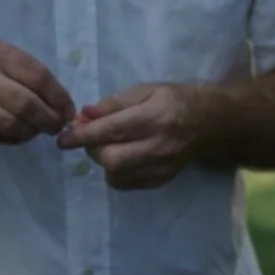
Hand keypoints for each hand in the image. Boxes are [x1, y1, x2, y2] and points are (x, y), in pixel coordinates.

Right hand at [0, 35, 74, 142]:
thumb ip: (18, 68)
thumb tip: (54, 96)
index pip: (37, 77)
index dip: (59, 97)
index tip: (68, 108)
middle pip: (27, 105)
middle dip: (50, 120)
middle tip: (57, 126)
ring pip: (11, 126)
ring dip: (31, 132)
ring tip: (37, 130)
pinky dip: (10, 138)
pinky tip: (15, 133)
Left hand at [53, 83, 217, 189]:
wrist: (210, 123)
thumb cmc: (175, 99)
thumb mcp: (146, 90)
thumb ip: (114, 104)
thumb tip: (84, 116)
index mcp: (155, 117)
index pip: (110, 130)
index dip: (82, 135)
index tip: (63, 138)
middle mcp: (159, 145)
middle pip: (111, 158)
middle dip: (92, 149)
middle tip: (91, 137)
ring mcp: (162, 167)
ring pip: (116, 175)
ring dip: (103, 161)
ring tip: (109, 145)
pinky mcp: (161, 180)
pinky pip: (125, 183)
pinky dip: (115, 172)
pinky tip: (122, 157)